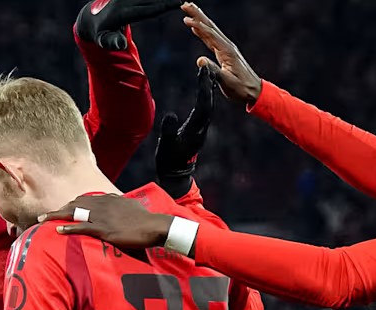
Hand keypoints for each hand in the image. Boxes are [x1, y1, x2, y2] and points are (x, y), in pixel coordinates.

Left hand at [40, 194, 171, 247]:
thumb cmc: (146, 219)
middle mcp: (101, 204)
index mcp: (108, 199)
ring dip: (56, 216)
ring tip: (42, 220)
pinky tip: (57, 231)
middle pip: (74, 204)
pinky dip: (68, 228)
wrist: (155, 226)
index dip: (70, 205)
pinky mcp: (103, 229)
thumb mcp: (131, 207)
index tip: (62, 210)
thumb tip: (119, 202)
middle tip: (45, 216)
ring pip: (73, 214)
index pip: (84, 199)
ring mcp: (101, 216)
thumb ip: (121, 204)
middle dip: (58, 210)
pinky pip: (81, 227)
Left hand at [76, 0, 183, 50]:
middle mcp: (124, 0)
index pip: (147, 9)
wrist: (90, 18)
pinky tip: (168, 0)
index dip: (164, 5)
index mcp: (122, 13)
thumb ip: (111, 43)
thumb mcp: (102, 41)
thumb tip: (121, 45)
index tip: (179, 2)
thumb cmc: (100, 34)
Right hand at [155, 66, 214, 196]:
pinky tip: (203, 92)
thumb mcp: (166, 145)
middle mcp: (201, 128)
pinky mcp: (198, 131)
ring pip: (208, 106)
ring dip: (208, 90)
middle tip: (207, 69)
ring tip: (207, 76)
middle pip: (209, 103)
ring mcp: (201, 130)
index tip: (203, 73)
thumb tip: (171, 115)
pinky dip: (205, 98)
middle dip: (208, 85)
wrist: (175, 174)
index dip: (204, 88)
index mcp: (195, 129)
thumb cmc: (169, 160)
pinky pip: (204, 111)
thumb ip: (168, 130)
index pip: (203, 105)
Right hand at [182, 3, 262, 104]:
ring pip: (210, 30)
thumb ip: (214, 70)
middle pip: (210, 26)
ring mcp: (226, 48)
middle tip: (185, 5)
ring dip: (199, 19)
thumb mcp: (227, 81)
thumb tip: (199, 60)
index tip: (185, 19)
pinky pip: (211, 38)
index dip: (197, 26)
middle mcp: (226, 46)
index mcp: (226, 51)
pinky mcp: (224, 53)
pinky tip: (196, 28)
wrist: (254, 91)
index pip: (209, 35)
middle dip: (197, 15)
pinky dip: (202, 31)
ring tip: (188, 10)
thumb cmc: (241, 88)